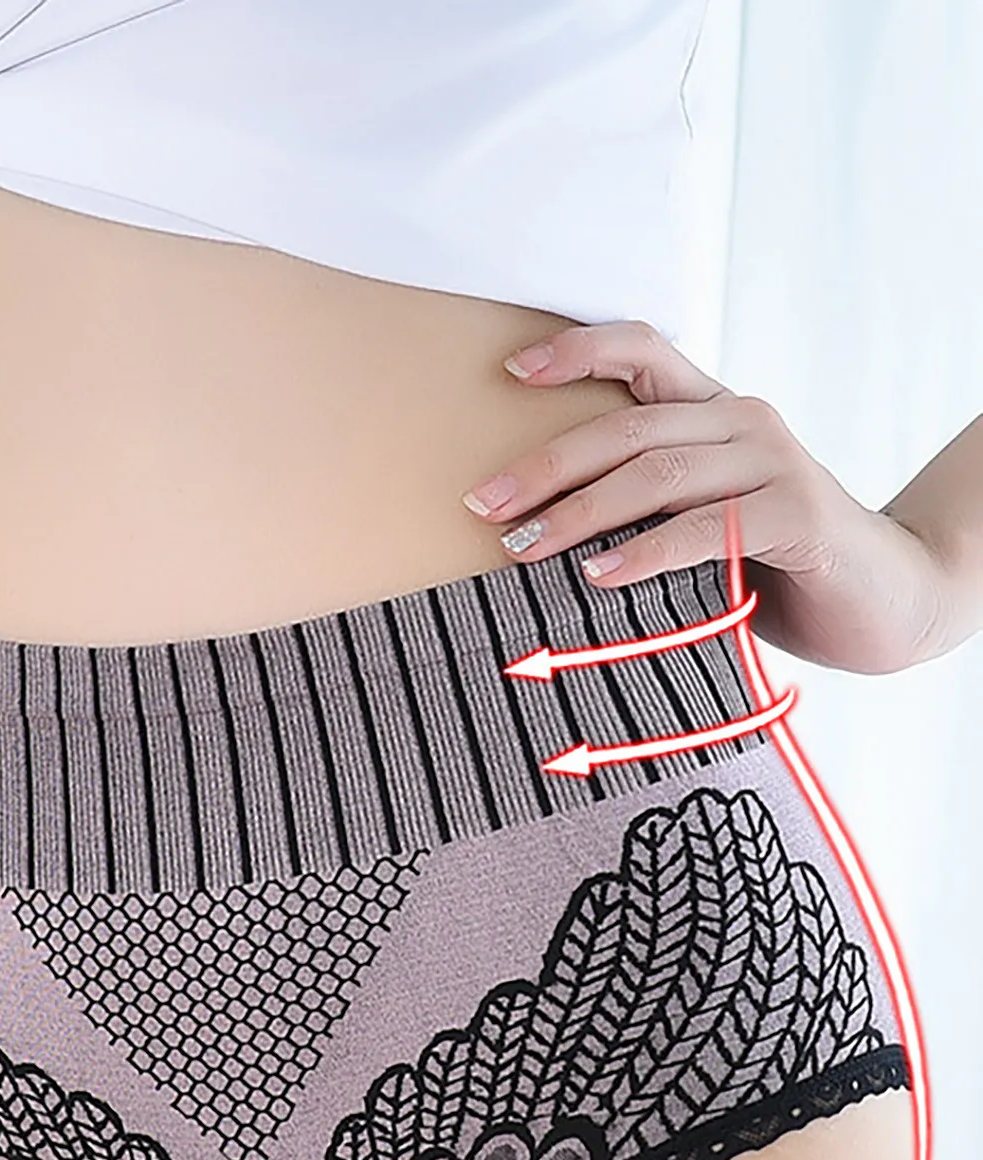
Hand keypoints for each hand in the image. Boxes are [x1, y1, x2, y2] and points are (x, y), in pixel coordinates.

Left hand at [460, 319, 953, 673]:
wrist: (880, 602)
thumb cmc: (767, 565)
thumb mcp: (694, 522)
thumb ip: (638, 509)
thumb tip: (527, 533)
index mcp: (713, 412)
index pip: (644, 351)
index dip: (579, 351)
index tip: (512, 371)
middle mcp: (743, 422)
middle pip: (629, 426)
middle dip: (547, 467)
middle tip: (486, 505)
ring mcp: (774, 464)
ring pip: (657, 474)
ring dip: (580, 512)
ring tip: (522, 548)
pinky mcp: (797, 516)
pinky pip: (705, 529)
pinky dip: (646, 552)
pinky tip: (599, 574)